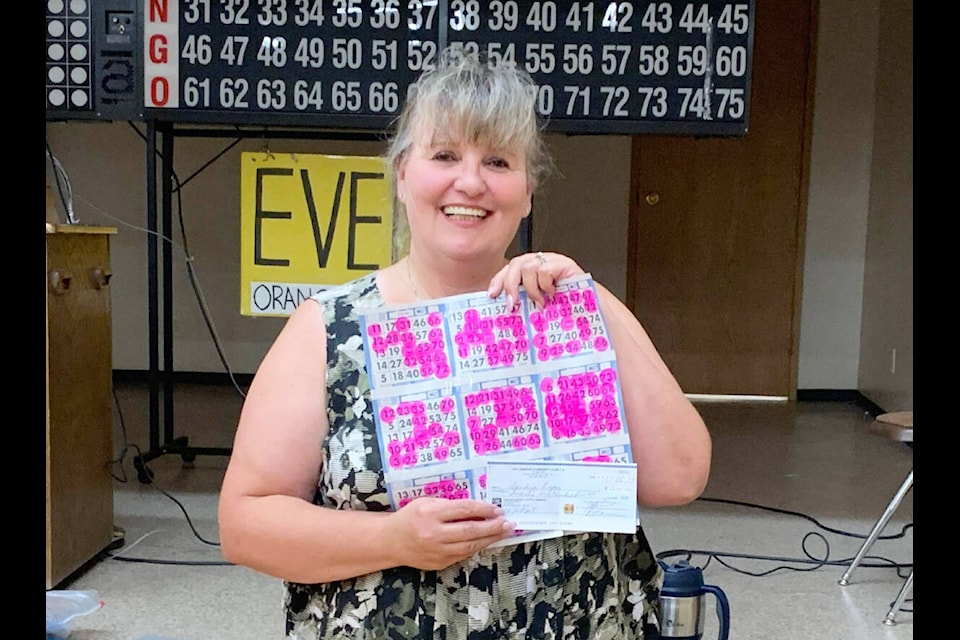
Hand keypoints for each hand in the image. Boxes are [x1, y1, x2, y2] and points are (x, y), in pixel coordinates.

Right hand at [388, 498, 514, 569]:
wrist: (391, 541)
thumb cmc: (410, 517)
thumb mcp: (426, 503)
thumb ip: (449, 505)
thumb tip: (478, 508)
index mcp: (429, 513)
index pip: (463, 510)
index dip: (483, 509)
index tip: (497, 509)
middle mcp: (433, 533)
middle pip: (470, 530)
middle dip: (492, 526)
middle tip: (508, 523)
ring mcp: (436, 551)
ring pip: (469, 546)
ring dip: (490, 539)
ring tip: (504, 532)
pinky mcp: (439, 563)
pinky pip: (463, 555)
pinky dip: (477, 547)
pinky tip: (487, 541)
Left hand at [488, 251, 584, 309]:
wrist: (591, 311)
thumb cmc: (565, 309)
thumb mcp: (537, 305)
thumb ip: (523, 301)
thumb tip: (504, 310)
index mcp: (531, 271)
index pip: (509, 269)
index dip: (498, 280)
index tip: (492, 295)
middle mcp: (540, 263)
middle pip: (515, 264)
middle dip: (510, 285)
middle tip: (513, 304)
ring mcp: (552, 261)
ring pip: (527, 266)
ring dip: (530, 289)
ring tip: (540, 302)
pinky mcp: (563, 263)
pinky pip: (544, 269)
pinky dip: (544, 284)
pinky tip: (552, 294)